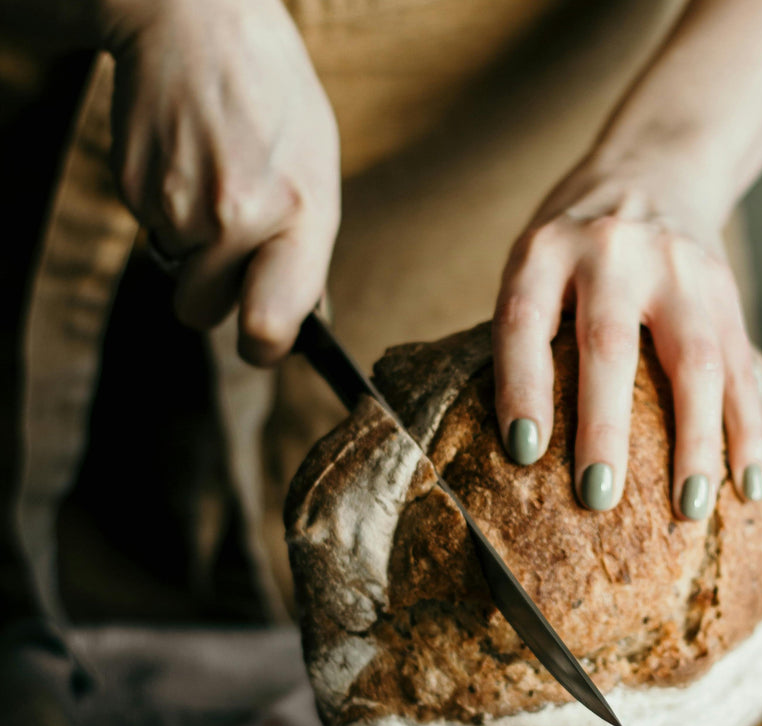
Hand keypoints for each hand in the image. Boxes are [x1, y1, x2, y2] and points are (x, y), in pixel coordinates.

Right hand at [101, 0, 339, 363]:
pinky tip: (187, 163)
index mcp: (299, 217)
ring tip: (215, 181)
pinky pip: (151, 232)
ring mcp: (177, 205)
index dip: (263, 347)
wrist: (196, 22)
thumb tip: (296, 317)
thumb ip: (306, 249)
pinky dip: (166, 211)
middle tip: (233, 249)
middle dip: (215, 294)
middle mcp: (235, 220)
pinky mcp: (134, 187)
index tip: (263, 341)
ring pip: (175, 272)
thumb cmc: (274, 99)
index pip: (269, 327)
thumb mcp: (317, 172)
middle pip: (203, 314)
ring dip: (191, 248)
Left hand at [493, 153, 761, 517]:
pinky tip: (748, 484)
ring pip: (695, 361)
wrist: (654, 169)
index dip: (522, 387)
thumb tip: (526, 447)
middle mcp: (613, 252)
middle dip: (605, 428)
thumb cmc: (575, 241)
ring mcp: (679, 268)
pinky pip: (741, 367)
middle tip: (598, 496)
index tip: (524, 452)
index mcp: (547, 249)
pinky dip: (747, 430)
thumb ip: (531, 329)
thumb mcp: (535, 259)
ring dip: (695, 443)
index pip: (525, 320)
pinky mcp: (725, 290)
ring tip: (689, 508)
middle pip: (610, 345)